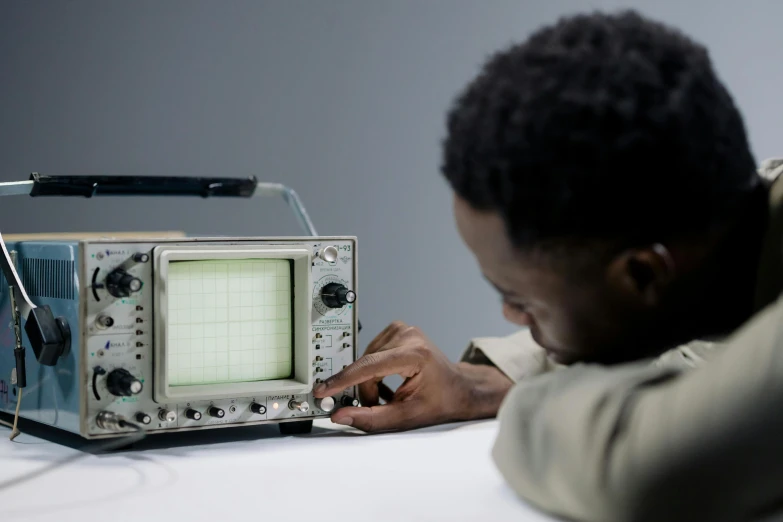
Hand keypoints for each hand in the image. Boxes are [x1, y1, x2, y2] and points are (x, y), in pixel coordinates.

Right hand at [313, 321, 513, 432]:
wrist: (459, 387)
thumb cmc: (441, 401)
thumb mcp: (407, 417)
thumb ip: (372, 418)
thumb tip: (341, 415)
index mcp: (415, 354)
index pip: (369, 366)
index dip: (343, 380)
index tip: (324, 390)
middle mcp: (408, 335)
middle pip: (366, 366)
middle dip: (367, 390)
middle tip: (381, 405)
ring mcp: (402, 329)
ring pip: (365, 360)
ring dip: (370, 381)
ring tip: (389, 393)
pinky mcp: (397, 329)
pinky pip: (371, 353)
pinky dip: (374, 371)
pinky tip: (388, 380)